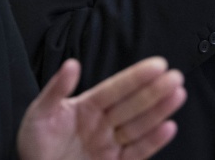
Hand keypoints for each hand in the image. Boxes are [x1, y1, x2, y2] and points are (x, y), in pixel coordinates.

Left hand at [16, 57, 186, 159]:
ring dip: (160, 111)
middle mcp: (103, 123)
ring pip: (139, 126)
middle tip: (176, 77)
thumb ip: (56, 90)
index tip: (157, 64)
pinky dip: (153, 141)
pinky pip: (137, 153)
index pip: (116, 88)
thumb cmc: (36, 143)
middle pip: (133, 104)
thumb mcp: (39, 113)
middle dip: (155, 91)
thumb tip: (72, 64)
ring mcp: (110, 145)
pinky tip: (168, 127)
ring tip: (178, 95)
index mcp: (87, 106)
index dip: (136, 77)